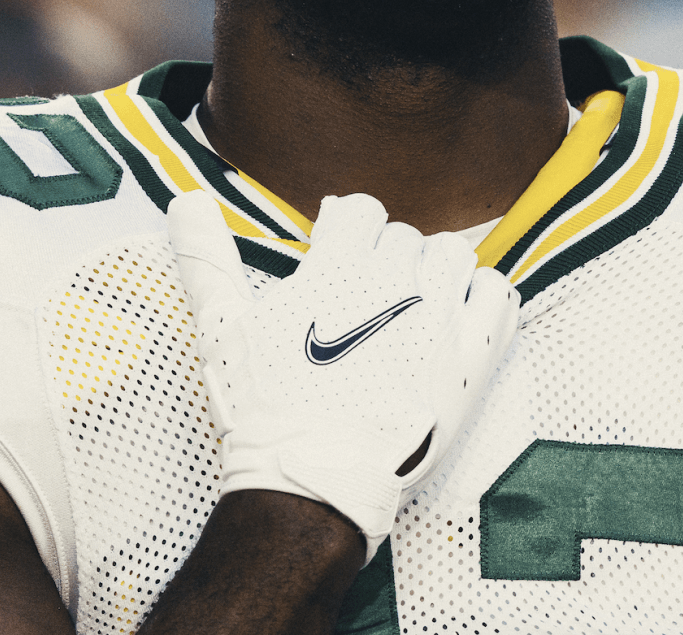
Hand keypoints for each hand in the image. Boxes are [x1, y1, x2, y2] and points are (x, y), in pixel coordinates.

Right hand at [169, 191, 518, 561]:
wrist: (310, 483)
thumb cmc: (264, 407)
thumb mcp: (224, 327)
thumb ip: (207, 257)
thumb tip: (183, 199)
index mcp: (337, 267)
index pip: (363, 210)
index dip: (352, 232)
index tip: (343, 257)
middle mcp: (392, 282)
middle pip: (404, 237)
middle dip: (386, 261)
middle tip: (368, 305)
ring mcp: (438, 318)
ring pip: (452, 255)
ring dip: (434, 273)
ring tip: (413, 308)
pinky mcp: (472, 357)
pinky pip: (499, 294)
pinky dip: (484, 297)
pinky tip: (460, 317)